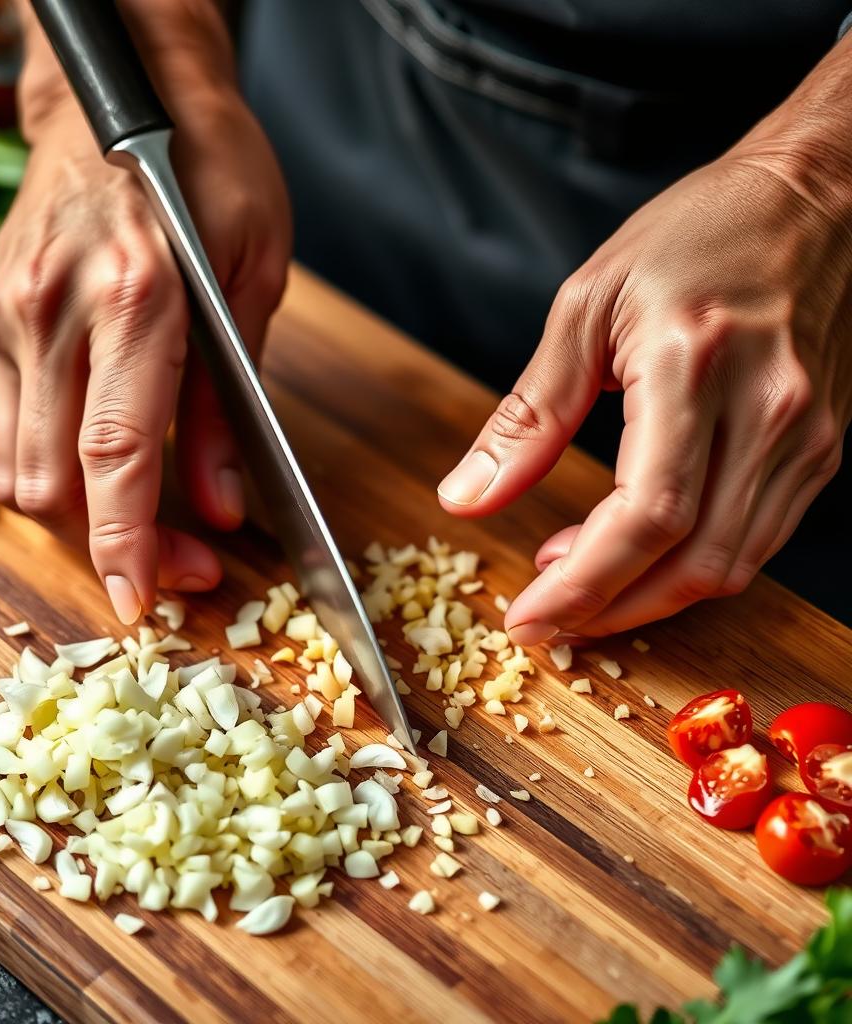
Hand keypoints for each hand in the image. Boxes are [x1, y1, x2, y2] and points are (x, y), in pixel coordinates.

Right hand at [0, 85, 290, 623]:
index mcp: (136, 295)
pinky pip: (8, 429)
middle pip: (55, 482)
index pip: (117, 453)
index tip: (144, 603)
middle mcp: (52, 311)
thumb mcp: (254, 276)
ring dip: (78, 519)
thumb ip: (232, 402)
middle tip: (183, 568)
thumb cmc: (206, 168)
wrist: (118, 94)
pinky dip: (52, 470)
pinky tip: (102, 468)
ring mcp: (7, 315)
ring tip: (145, 526)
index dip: (128, 542)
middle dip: (113, 546)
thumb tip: (222, 505)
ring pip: (19, 468)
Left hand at [439, 147, 851, 640]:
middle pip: (693, 562)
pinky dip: (689, 565)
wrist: (813, 199)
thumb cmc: (696, 235)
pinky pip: (755, 538)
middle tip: (548, 617)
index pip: (646, 515)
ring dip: (648, 596)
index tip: (530, 617)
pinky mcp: (821, 448)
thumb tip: (467, 497)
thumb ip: (527, 415)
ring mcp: (806, 438)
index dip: (583, 584)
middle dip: (611, 610)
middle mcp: (767, 413)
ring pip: (730, 565)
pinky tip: (636, 550)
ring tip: (578, 579)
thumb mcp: (585, 308)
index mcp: (695, 367)